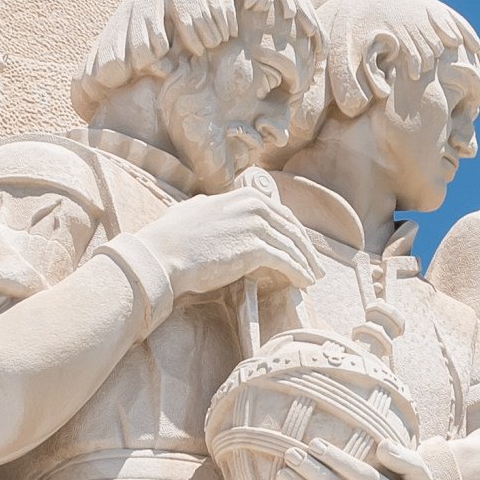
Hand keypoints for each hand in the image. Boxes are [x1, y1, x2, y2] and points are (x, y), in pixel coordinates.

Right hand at [138, 182, 315, 301]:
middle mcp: (255, 205)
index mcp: (245, 195)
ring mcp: (256, 225)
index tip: (303, 247)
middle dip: (307, 249)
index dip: (296, 233)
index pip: (282, 214)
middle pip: (292, 229)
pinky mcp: (254, 248)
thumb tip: (205, 201)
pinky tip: (305, 283)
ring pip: (292, 246)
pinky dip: (298, 272)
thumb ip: (206, 204)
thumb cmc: (173, 236)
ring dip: (307, 264)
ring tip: (314, 278)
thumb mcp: (193, 209)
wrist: (162, 254)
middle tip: (317, 266)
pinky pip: (285, 261)